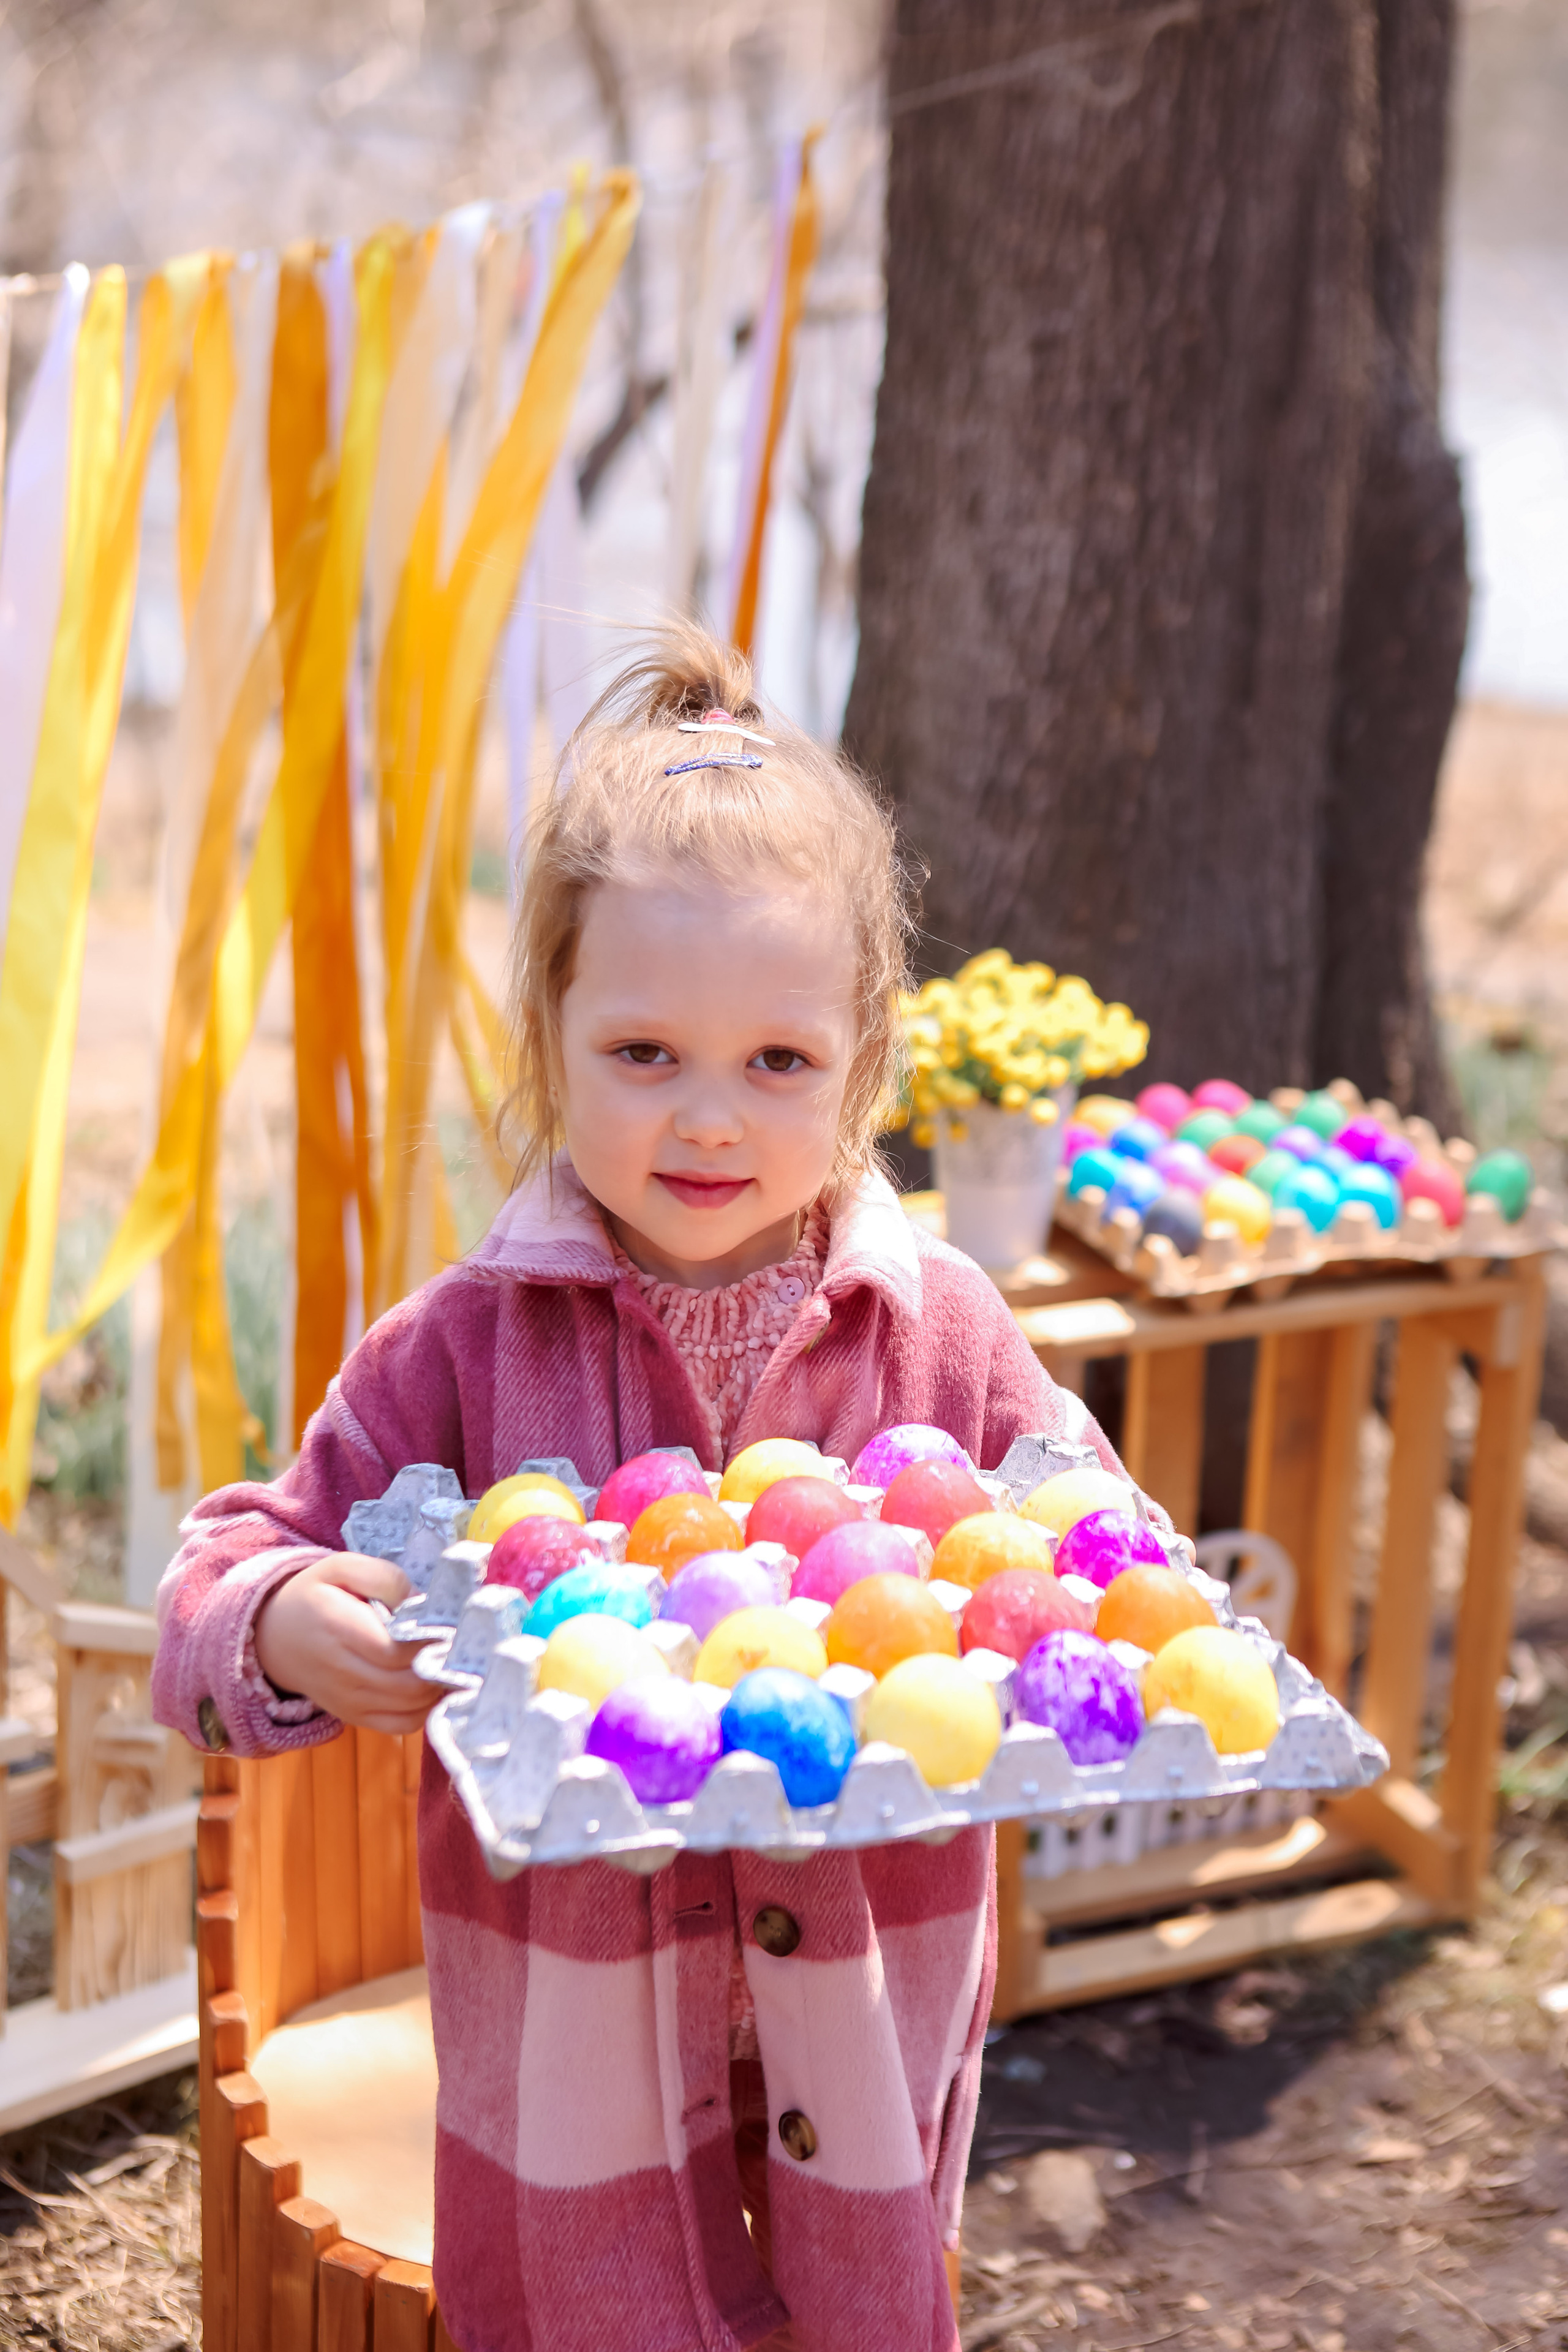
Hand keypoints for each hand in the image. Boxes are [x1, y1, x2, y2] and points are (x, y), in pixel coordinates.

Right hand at [254, 1553, 437, 1735]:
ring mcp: (348, 1701)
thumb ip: (384, 1577)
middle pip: (409, 1684)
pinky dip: (426, 1709)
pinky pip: (402, 1725)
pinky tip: (434, 1684)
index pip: (397, 1651)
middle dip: (441, 1665)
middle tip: (459, 1644)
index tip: (452, 1624)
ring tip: (449, 1660)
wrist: (273, 1639)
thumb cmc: (314, 1596)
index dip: (431, 1640)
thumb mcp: (341, 1567)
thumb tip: (421, 1601)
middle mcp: (342, 1672)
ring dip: (438, 1687)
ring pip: (411, 1707)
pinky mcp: (355, 1716)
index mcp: (338, 1629)